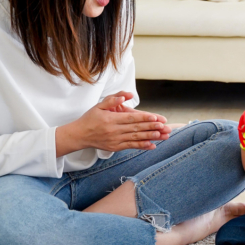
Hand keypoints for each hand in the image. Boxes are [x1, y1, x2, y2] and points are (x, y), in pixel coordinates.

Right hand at [56, 92, 170, 155]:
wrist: (79, 135)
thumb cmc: (90, 118)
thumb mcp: (99, 106)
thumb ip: (113, 100)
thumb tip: (126, 96)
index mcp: (111, 119)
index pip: (131, 118)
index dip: (144, 118)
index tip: (156, 117)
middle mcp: (114, 131)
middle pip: (136, 128)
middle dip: (152, 127)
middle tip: (165, 127)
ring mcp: (115, 140)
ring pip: (136, 138)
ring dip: (150, 137)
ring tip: (163, 136)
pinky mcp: (116, 147)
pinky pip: (131, 146)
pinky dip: (142, 146)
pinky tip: (152, 145)